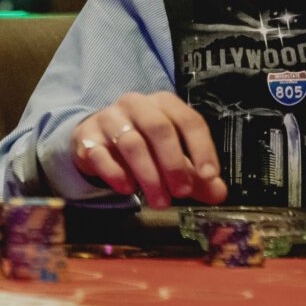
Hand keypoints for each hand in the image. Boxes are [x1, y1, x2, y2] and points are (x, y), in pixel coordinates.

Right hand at [71, 91, 226, 208]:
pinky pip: (100, 154)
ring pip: (131, 142)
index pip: (188, 119)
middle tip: (182, 193)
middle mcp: (135, 104)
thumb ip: (197, 175)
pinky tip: (128, 189)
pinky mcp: (87, 137)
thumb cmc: (144, 145)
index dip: (202, 148)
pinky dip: (116, 174)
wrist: (98, 140)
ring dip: (149, 176)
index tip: (209, 176)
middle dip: (173, 163)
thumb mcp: (174, 157)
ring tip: (160, 201)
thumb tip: (218, 192)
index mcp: (163, 104)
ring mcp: (108, 118)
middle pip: (158, 128)